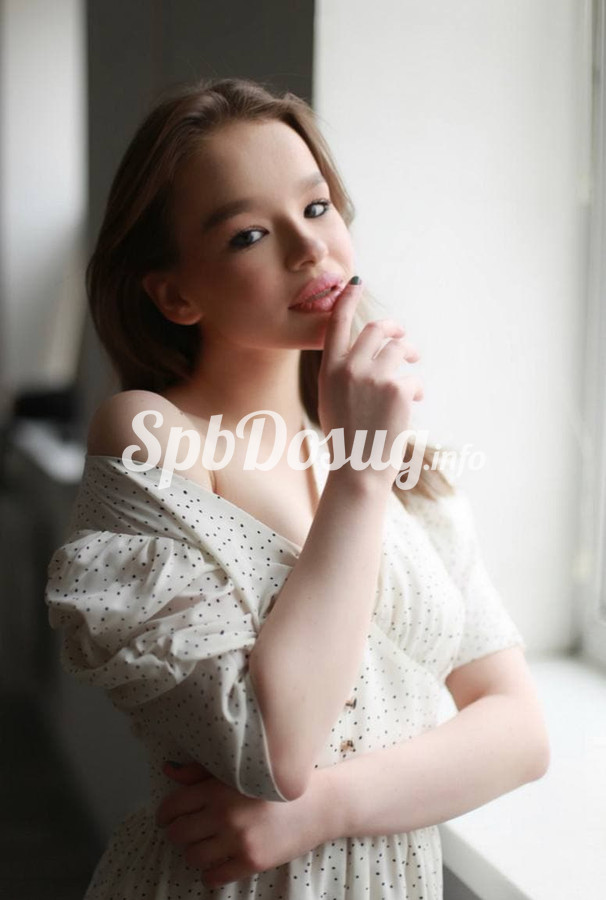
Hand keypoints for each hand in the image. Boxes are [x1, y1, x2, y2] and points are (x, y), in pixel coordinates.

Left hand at [156, 761, 338, 888]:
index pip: (173, 806)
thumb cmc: (274, 783)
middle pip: (178, 834)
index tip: (168, 818)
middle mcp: (224, 814)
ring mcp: (237, 840)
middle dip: (178, 834)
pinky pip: (213, 877)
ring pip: (193, 857)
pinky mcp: (251, 861)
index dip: (165, 814)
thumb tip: (167, 769)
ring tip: (204, 845)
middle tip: (187, 831)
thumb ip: (200, 771)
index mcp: (218, 788)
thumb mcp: (238, 770)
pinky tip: (217, 862)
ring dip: (193, 852)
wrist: (317, 804)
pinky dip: (209, 873)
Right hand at [318, 276, 423, 488]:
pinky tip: (412, 405)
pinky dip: (416, 391)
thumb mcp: (332, 400)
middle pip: (376, 329)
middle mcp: (348, 368)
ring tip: (411, 378)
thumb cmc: (347, 439)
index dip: (347, 300)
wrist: (358, 469)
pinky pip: (413, 378)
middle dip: (394, 329)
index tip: (355, 283)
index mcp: (329, 370)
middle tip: (404, 340)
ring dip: (410, 358)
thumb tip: (369, 351)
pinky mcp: (397, 388)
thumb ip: (343, 373)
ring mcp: (373, 376)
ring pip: (400, 349)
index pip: (337, 324)